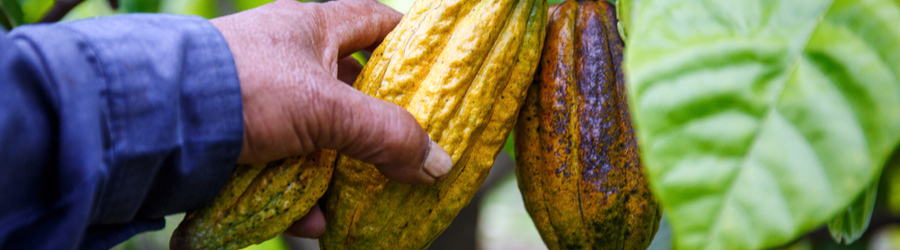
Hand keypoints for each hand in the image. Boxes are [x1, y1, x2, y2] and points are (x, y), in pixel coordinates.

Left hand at [209, 0, 452, 238]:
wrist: (152, 121)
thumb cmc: (243, 89)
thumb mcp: (325, 109)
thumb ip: (386, 135)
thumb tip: (437, 164)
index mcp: (310, 29)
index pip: (373, 21)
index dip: (407, 42)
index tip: (433, 71)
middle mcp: (286, 59)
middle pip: (349, 90)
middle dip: (375, 126)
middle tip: (404, 151)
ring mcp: (261, 99)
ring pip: (317, 136)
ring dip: (339, 170)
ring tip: (359, 198)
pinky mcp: (239, 137)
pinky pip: (283, 166)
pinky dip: (299, 194)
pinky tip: (310, 220)